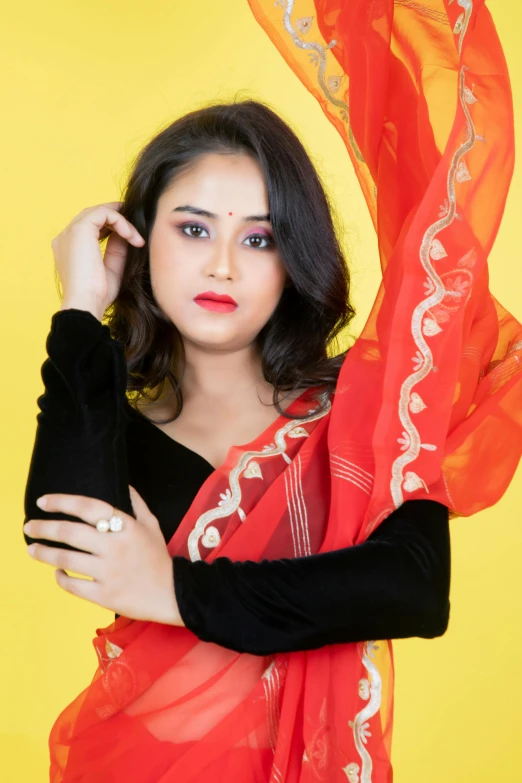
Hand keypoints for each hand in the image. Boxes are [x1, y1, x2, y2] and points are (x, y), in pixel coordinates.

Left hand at [23, 486, 183, 625]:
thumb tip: (125, 484)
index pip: (88, 508)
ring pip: (66, 559)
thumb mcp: (152, 525)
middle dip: (44, 528)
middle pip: (71, 533)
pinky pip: (73, 585)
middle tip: (29, 526)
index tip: (43, 501)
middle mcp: (115, 547)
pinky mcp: (104, 595)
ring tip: (31, 549)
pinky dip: (60, 577)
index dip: (62, 502)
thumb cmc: (158, 557)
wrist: (172, 594)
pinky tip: (56, 572)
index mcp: (127, 527)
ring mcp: (108, 572)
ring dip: (44, 553)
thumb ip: (137, 503)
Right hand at [51, 202, 145, 316]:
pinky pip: (103, 213)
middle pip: (93, 216)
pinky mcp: (80, 230)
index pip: (90, 227)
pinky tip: (131, 236)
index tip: (131, 236)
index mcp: (69, 248)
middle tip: (136, 232)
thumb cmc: (98, 295)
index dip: (112, 227)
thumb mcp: (112, 268)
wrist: (87, 303)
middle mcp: (66, 237)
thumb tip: (127, 232)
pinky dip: (120, 221)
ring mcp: (70, 232)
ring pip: (99, 212)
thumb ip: (117, 249)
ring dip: (122, 222)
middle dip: (118, 220)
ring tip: (137, 239)